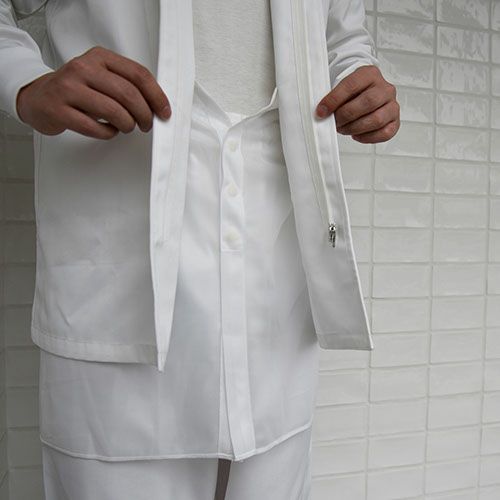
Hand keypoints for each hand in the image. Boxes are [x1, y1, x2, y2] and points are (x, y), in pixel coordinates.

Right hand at [16, 45, 170, 139]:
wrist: (38, 96)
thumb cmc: (76, 89)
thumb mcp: (101, 77)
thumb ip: (126, 84)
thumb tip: (157, 105)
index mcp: (99, 58)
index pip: (138, 74)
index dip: (157, 96)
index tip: (164, 111)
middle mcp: (83, 69)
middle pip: (128, 94)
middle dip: (144, 115)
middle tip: (146, 125)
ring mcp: (68, 89)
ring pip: (114, 111)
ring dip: (127, 125)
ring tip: (126, 127)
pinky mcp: (59, 110)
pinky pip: (95, 128)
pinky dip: (108, 133)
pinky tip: (108, 130)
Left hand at [315, 65, 399, 143]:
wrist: (365, 95)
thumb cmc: (352, 94)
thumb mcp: (342, 89)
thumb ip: (333, 98)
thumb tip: (322, 113)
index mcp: (370, 74)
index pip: (352, 85)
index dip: (334, 100)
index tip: (321, 111)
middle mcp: (385, 89)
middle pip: (367, 103)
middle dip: (346, 116)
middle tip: (335, 122)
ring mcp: (392, 106)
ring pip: (376, 119)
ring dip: (355, 128)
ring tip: (344, 128)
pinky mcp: (395, 122)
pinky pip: (385, 133)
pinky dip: (367, 138)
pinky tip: (356, 135)